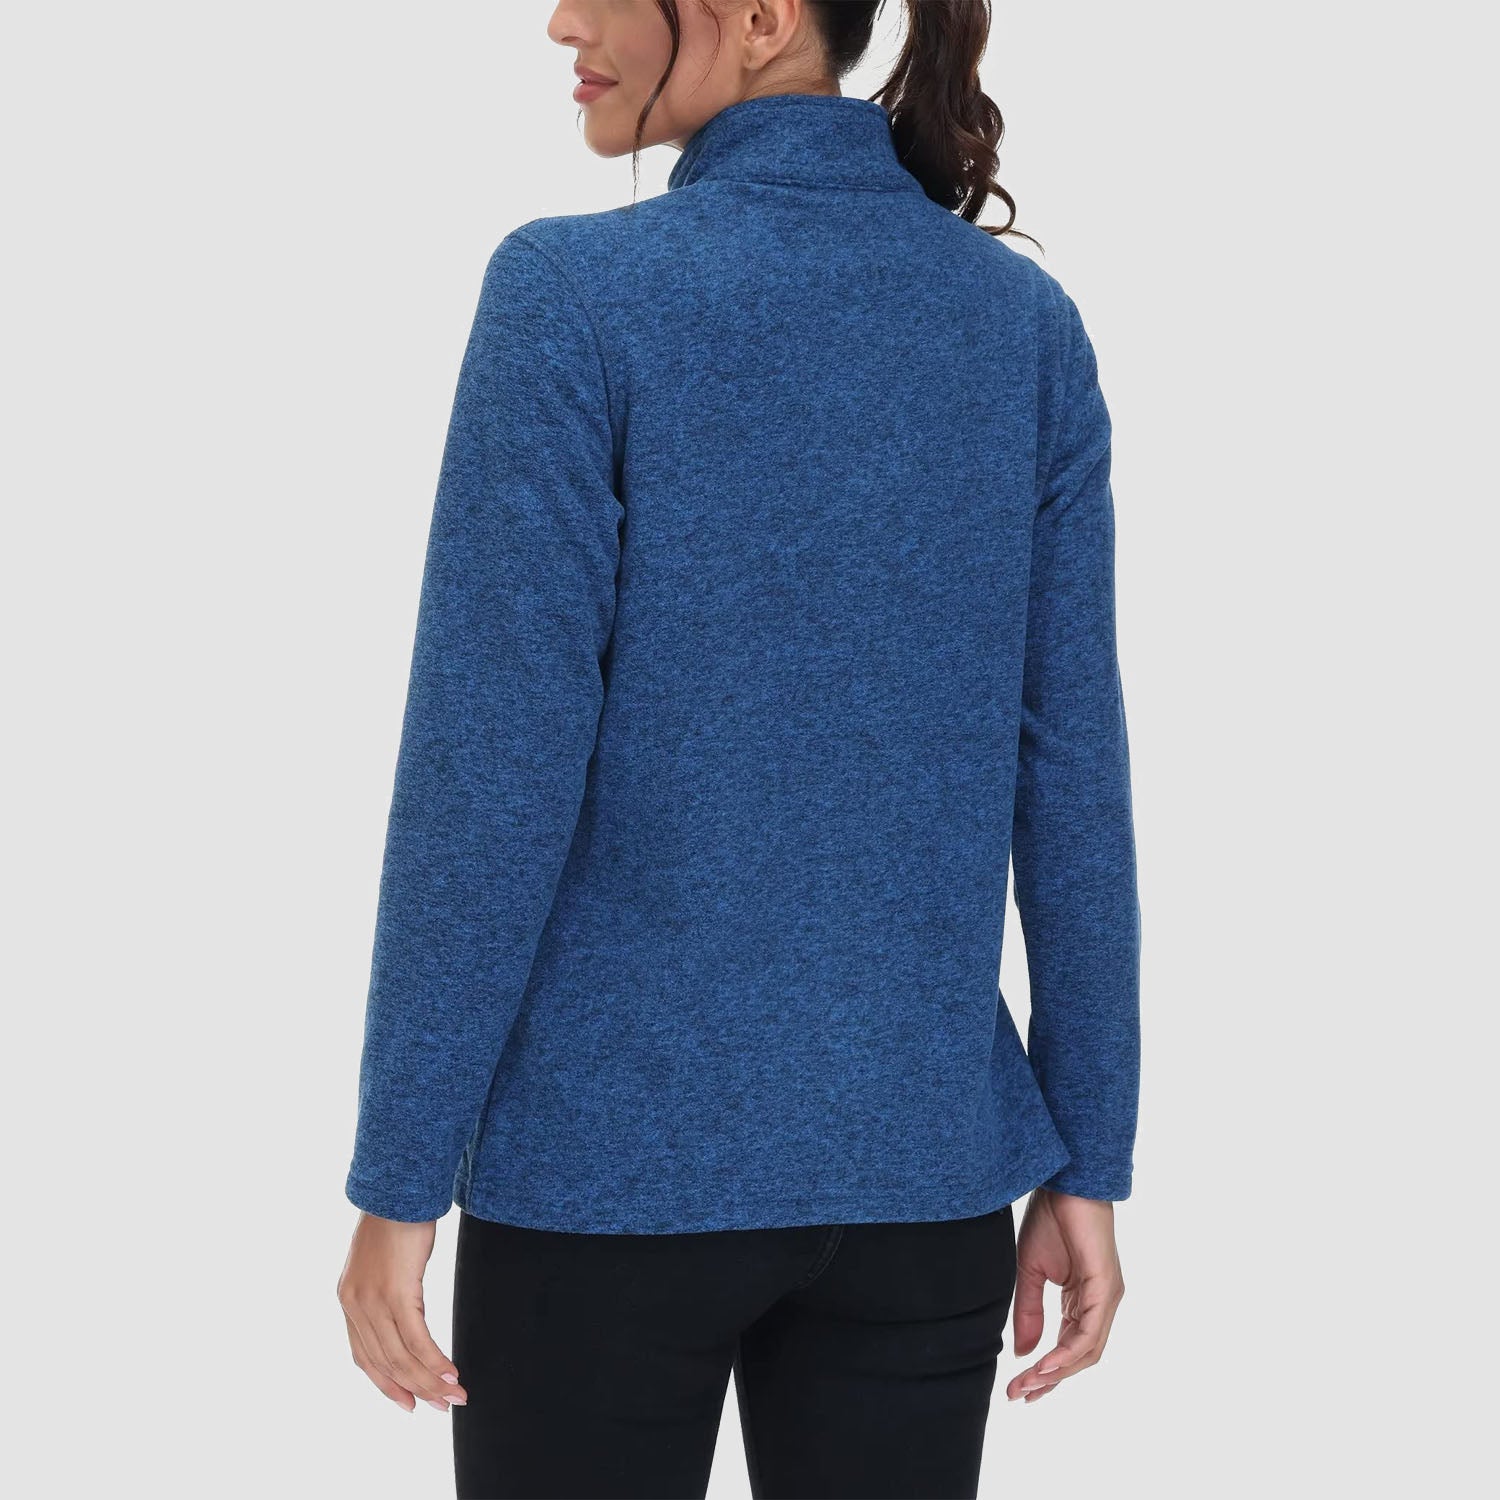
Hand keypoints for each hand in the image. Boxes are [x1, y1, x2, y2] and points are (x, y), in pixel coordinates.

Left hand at [338, 1212, 467, 1412]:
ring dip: (429, 1382)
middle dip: (414, 1390)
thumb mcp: (384, 1264)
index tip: (409, 1402)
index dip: (386, 1385)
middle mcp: (354, 1305)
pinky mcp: (396, 1291)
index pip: (364, 1358)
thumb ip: (387, 1293)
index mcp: (348, 1300)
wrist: (398, 1190)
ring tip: (454, 1395)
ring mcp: (373, 1300)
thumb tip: (408, 1318)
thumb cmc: (397, 1221)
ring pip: (400, 1358)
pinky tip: (450, 1373)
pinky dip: (434, 1361)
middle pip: (384, 1364)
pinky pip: (416, 1338)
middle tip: (441, 1406)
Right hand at [1005, 1189, 1124, 1403]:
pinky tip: (1046, 1363)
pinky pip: (1089, 1331)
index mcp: (1082, 1300)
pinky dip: (1068, 1351)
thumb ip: (1029, 1312)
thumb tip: (1025, 1352)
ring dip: (1057, 1371)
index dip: (1044, 1372)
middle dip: (1048, 1379)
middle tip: (1019, 1395)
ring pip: (1087, 1350)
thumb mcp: (1030, 1271)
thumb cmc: (1051, 1219)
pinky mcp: (1105, 1287)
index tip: (1017, 1390)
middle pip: (1079, 1356)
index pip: (1067, 1347)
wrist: (1065, 1182)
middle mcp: (1099, 1304)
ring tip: (1029, 1384)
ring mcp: (1106, 1297)